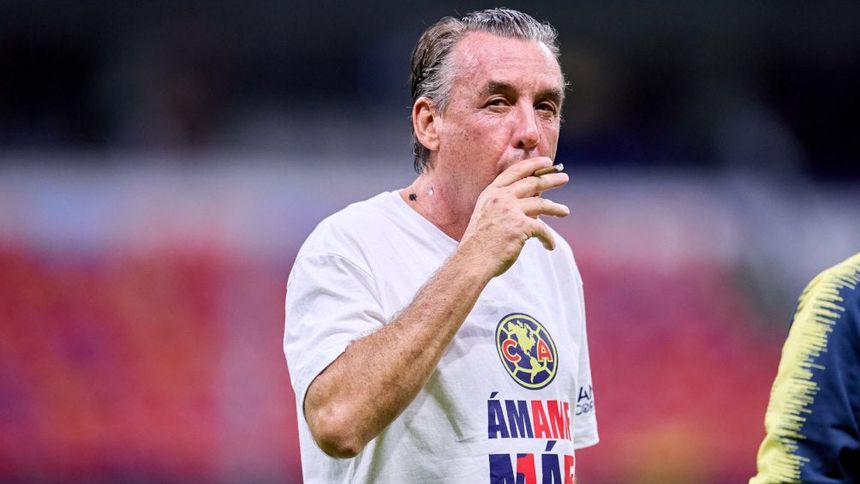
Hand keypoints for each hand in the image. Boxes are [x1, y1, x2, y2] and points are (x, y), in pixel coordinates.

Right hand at [458, 157, 569, 277]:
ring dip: (556, 208)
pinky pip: (542, 229)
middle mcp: (501, 197)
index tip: (546, 162)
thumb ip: (503, 206)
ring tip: (565, 211)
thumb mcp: (486, 216)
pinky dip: (548, 239)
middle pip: (532, 182)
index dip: (532, 164)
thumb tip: (531, 206)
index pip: (515, 171)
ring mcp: (510, 210)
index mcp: (491, 193)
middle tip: (564, 178)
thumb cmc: (478, 244)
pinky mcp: (520, 226)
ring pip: (541, 204)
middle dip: (550, 179)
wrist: (472, 261)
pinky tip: (550, 246)